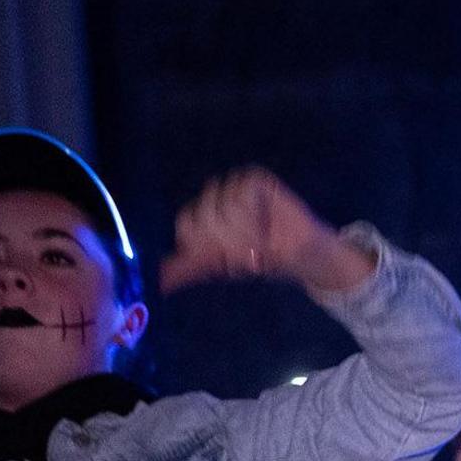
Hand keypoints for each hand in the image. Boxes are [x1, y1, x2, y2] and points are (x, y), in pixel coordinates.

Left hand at [156, 168, 374, 293]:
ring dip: (246, 230)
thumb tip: (155, 282)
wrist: (306, 256)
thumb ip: (185, 269)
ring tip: (263, 235)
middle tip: (250, 247)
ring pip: (224, 206)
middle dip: (229, 240)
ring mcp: (233, 186)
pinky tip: (268, 220)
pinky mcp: (255, 178)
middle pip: (203, 214)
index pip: (186, 223)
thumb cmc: (266, 261)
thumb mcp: (219, 267)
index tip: (228, 255)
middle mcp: (214, 197)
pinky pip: (242, 194)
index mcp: (200, 217)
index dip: (207, 243)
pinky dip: (256, 215)